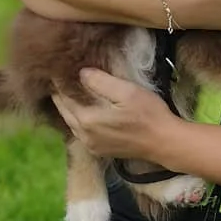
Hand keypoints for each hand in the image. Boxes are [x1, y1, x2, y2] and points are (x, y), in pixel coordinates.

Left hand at [52, 69, 173, 160]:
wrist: (164, 142)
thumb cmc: (148, 114)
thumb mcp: (126, 91)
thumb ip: (100, 81)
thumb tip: (81, 73)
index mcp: (87, 120)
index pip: (64, 97)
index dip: (59, 82)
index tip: (56, 69)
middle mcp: (84, 135)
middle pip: (63, 111)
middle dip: (60, 95)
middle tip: (58, 78)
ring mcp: (91, 145)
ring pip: (71, 123)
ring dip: (68, 108)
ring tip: (68, 92)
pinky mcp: (100, 150)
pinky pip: (81, 132)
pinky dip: (77, 119)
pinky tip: (83, 110)